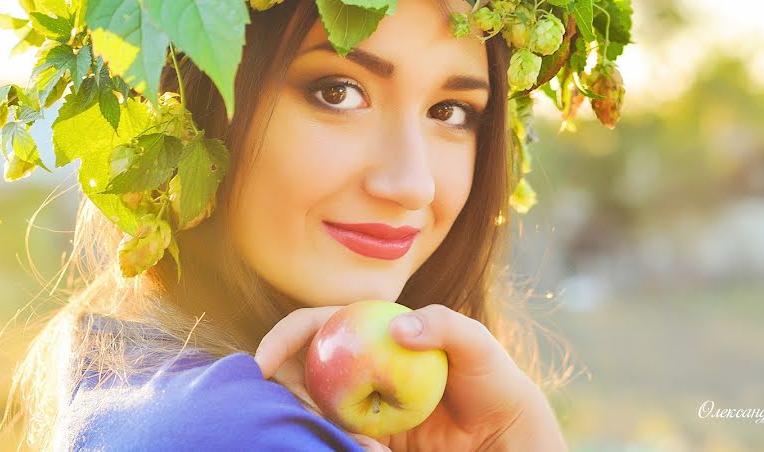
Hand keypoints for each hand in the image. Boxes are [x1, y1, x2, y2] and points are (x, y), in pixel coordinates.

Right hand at [254, 304, 544, 451]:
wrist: (501, 433)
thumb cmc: (491, 378)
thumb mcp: (477, 342)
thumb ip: (444, 324)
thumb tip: (397, 330)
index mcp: (376, 329)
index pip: (319, 324)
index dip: (285, 336)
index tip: (262, 361)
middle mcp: (362, 362)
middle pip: (303, 365)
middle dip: (280, 382)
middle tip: (277, 406)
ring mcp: (363, 399)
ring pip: (314, 404)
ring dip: (311, 417)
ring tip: (356, 431)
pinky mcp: (370, 434)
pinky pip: (338, 436)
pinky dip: (339, 442)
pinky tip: (372, 447)